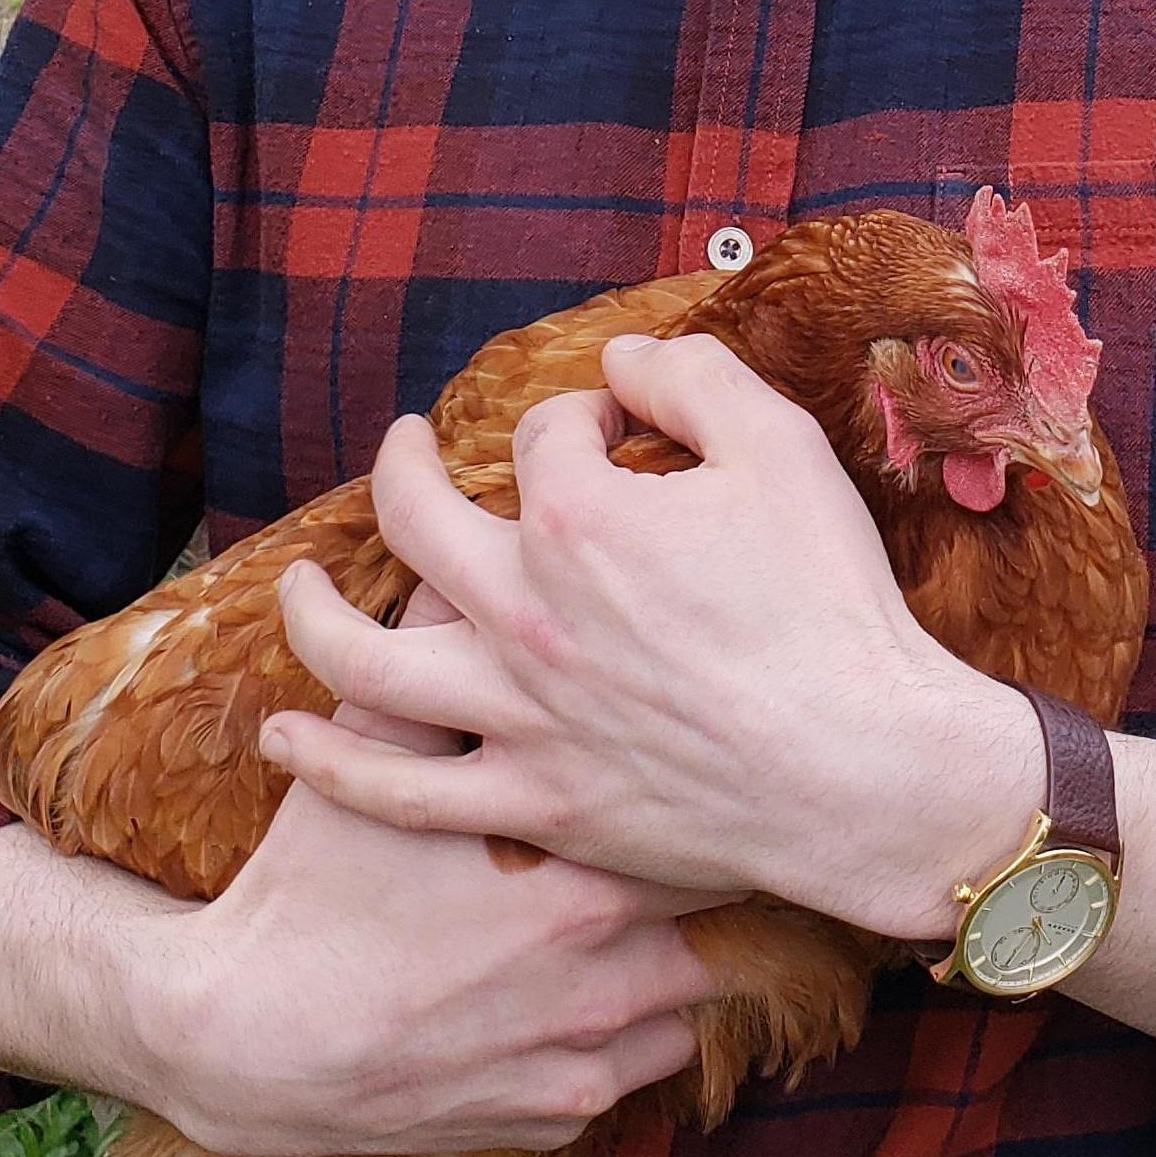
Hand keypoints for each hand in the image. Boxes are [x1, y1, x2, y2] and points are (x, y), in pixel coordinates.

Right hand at [160, 578, 719, 1156]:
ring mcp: (587, 1053)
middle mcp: (606, 971)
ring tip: (645, 914)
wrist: (248, 1041)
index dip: (705, 783)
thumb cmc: (311, 889)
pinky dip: (633, 1031)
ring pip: (696, 995)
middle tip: (693, 828)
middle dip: (709, 867)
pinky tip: (593, 991)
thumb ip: (435, 658)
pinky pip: (644, 1064)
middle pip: (720, 908)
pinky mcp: (560, 1113)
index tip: (707, 758)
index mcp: (579, 873)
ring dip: (678, 954)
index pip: (704, 818)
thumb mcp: (368, 758)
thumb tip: (468, 566)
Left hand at [260, 330, 1038, 938]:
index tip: (615, 429)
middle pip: (416, 520)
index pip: (547, 436)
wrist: (866, 769)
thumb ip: (696, 376)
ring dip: (315, 615)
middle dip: (404, 467)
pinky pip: (399, 787)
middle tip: (405, 449)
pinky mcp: (530, 802)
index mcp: (578, 517)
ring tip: (298, 592)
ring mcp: (515, 714)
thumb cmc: (833, 609)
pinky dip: (330, 762)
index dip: (582, 418)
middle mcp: (523, 610)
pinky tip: (289, 737)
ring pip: (366, 661)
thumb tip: (627, 355)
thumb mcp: (784, 449)